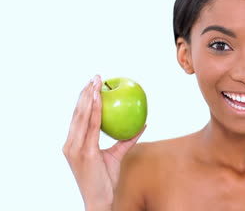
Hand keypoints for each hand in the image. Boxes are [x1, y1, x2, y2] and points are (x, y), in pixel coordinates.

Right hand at [63, 75, 145, 209]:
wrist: (100, 199)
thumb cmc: (106, 179)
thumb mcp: (116, 156)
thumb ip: (126, 140)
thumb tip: (142, 125)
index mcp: (73, 144)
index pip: (78, 117)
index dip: (83, 99)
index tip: (92, 84)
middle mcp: (71, 144)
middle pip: (78, 113)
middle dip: (85, 93)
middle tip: (95, 77)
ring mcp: (75, 148)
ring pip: (82, 117)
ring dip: (89, 97)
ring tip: (95, 83)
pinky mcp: (84, 153)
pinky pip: (92, 127)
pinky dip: (95, 111)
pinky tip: (100, 100)